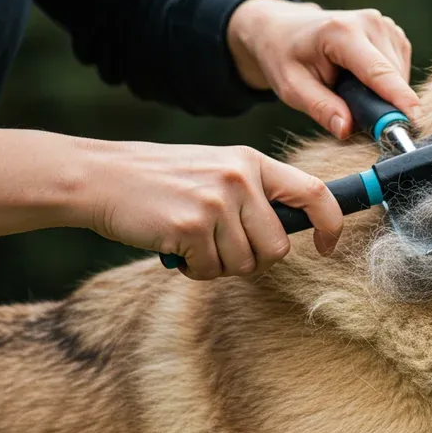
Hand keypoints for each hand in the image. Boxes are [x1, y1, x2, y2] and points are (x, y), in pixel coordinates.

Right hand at [81, 141, 342, 279]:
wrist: (101, 177)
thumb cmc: (161, 180)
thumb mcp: (217, 169)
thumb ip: (254, 193)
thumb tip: (295, 229)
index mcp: (252, 161)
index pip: (314, 193)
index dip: (331, 224)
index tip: (327, 245)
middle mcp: (240, 178)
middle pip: (278, 247)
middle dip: (254, 259)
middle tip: (222, 248)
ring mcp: (217, 202)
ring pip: (245, 264)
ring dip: (219, 265)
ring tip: (193, 241)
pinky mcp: (192, 226)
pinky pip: (211, 270)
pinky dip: (194, 269)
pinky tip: (175, 247)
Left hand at [227, 0, 419, 137]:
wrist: (284, 28)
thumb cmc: (285, 57)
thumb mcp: (292, 88)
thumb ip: (320, 108)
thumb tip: (347, 129)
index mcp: (341, 32)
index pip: (379, 71)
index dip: (399, 98)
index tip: (415, 121)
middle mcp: (370, 22)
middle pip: (392, 77)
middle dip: (382, 104)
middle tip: (352, 114)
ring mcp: (385, 24)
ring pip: (399, 75)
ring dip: (383, 93)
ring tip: (348, 90)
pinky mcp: (393, 32)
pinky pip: (400, 70)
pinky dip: (386, 83)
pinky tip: (361, 81)